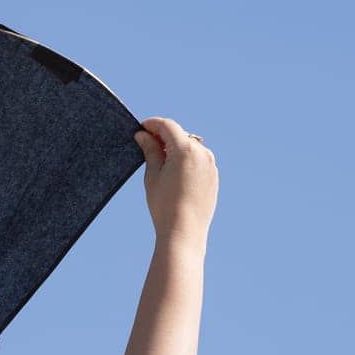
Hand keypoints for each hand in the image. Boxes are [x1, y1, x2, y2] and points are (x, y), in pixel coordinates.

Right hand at [134, 117, 217, 246]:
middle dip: (163, 136)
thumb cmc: (164, 204)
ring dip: (175, 147)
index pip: (168, 126)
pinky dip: (185, 159)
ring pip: (190, 147)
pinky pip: (198, 160)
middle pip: (180, 135)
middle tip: (146, 143)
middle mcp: (202, 153)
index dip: (152, 124)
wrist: (184, 231)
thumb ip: (150, 150)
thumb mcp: (152, 175)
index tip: (141, 127)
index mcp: (185, 149)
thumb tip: (143, 135)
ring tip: (159, 159)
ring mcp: (211, 165)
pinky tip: (173, 172)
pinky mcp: (213, 177)